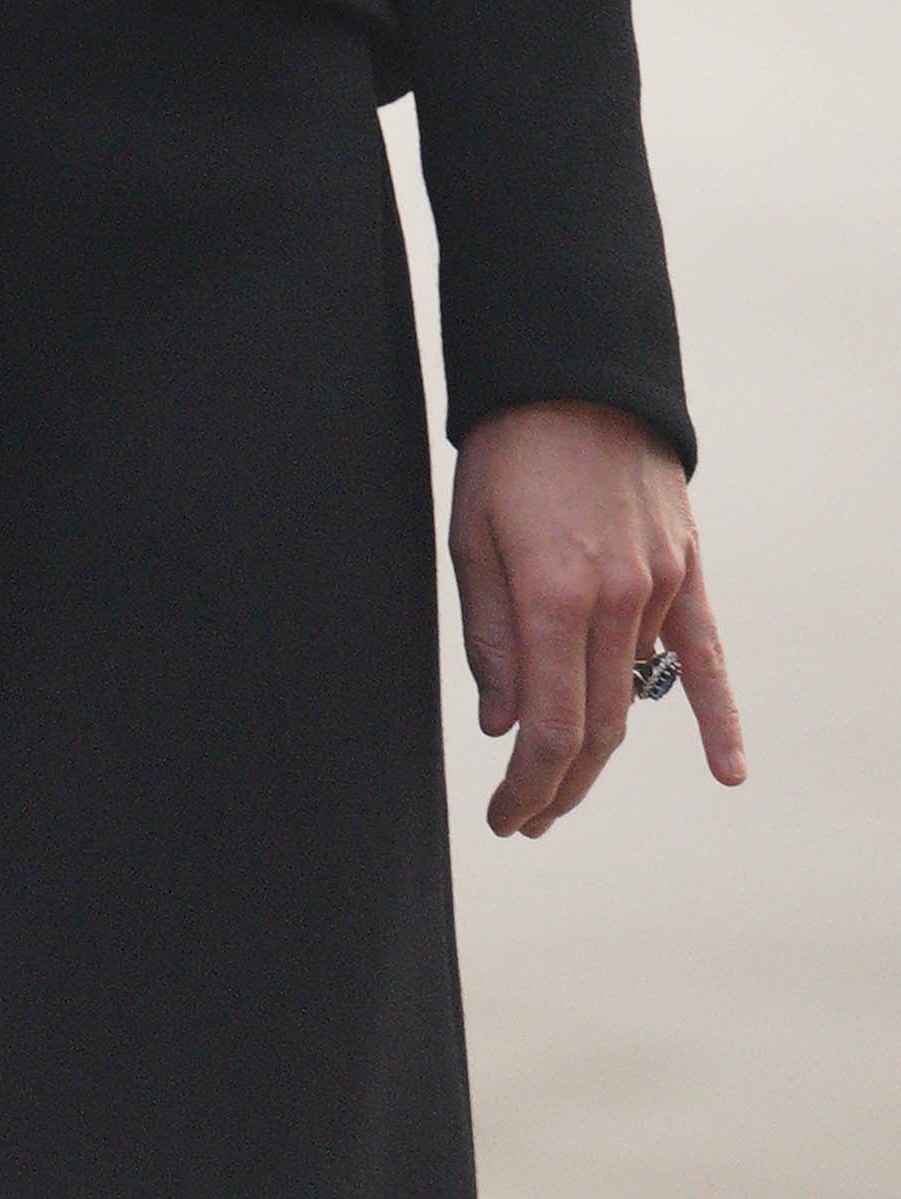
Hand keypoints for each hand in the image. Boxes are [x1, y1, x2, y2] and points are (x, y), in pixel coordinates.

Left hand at [452, 399, 745, 837]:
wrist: (574, 380)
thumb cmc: (507, 455)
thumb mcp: (469, 538)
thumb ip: (490, 638)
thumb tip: (503, 725)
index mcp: (553, 596)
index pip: (549, 726)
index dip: (528, 784)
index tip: (507, 816)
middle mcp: (615, 602)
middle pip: (596, 728)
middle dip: (558, 785)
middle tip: (526, 818)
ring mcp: (659, 590)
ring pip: (635, 698)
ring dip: (601, 755)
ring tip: (564, 792)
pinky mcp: (687, 574)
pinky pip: (707, 660)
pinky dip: (719, 719)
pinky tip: (728, 771)